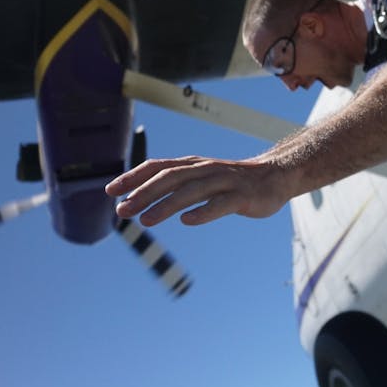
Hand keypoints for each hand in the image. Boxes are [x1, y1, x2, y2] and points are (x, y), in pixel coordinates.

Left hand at [105, 155, 288, 225]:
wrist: (276, 176)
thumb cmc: (232, 181)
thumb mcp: (201, 178)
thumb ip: (174, 185)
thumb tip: (137, 198)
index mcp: (193, 165)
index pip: (158, 166)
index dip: (133, 177)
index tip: (110, 191)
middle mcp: (206, 169)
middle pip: (171, 177)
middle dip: (144, 193)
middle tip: (122, 210)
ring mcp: (225, 182)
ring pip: (192, 190)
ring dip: (167, 204)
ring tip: (146, 220)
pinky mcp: (242, 196)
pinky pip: (221, 204)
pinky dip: (204, 211)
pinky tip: (188, 221)